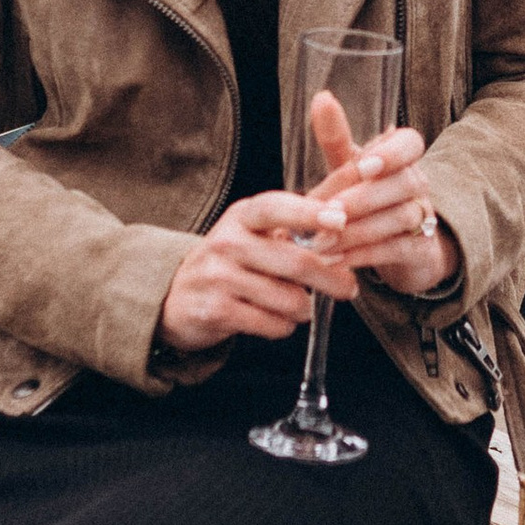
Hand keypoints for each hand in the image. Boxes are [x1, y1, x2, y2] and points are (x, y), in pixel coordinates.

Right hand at [157, 184, 360, 351]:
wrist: (176, 297)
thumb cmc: (232, 260)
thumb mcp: (255, 230)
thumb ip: (299, 215)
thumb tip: (349, 197)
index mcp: (241, 216)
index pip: (275, 208)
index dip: (309, 212)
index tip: (340, 220)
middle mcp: (227, 242)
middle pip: (295, 262)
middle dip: (331, 279)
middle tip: (348, 288)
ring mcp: (218, 277)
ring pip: (289, 299)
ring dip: (304, 308)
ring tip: (298, 305)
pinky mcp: (215, 311)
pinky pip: (273, 324)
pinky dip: (284, 326)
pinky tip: (276, 320)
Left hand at [300, 92, 449, 297]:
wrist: (399, 249)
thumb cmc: (368, 198)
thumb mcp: (350, 168)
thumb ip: (336, 136)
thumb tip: (322, 96)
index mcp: (402, 158)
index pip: (411, 144)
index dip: (391, 154)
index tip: (364, 166)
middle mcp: (417, 184)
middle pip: (404, 184)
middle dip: (364, 198)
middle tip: (328, 211)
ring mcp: (423, 217)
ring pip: (400, 218)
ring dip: (357, 231)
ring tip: (320, 242)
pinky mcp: (421, 251)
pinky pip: (397, 250)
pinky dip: (363, 255)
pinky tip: (333, 260)